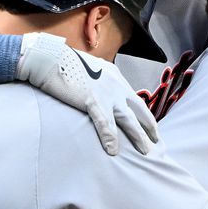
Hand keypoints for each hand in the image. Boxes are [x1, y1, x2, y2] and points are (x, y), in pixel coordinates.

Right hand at [16, 32, 158, 155]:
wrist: (50, 57)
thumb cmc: (64, 63)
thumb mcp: (88, 69)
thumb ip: (97, 80)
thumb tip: (96, 90)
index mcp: (115, 76)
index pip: (134, 97)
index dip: (142, 112)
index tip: (148, 123)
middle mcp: (115, 85)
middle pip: (138, 109)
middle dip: (149, 126)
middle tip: (156, 140)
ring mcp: (106, 93)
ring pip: (128, 119)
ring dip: (138, 136)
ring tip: (144, 150)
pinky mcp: (92, 101)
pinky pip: (105, 123)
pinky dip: (110, 138)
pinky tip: (113, 150)